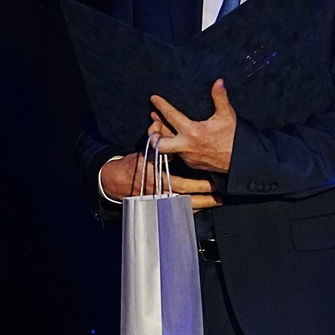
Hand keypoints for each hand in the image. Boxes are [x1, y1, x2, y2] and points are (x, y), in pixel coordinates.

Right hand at [100, 153, 223, 210]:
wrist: (115, 182)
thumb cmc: (131, 165)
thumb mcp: (142, 151)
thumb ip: (154, 141)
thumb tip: (160, 124)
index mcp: (154, 175)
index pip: (178, 180)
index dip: (195, 183)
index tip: (210, 178)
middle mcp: (157, 190)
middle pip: (184, 195)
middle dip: (203, 194)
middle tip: (218, 192)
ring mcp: (158, 200)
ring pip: (182, 205)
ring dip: (201, 204)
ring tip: (216, 201)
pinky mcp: (157, 206)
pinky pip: (176, 210)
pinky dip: (190, 210)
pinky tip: (203, 208)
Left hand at [150, 79, 235, 173]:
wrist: (240, 161)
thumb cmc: (233, 138)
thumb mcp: (227, 115)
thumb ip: (220, 97)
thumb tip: (218, 81)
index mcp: (193, 132)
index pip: (170, 116)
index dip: (161, 105)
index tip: (154, 98)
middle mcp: (186, 146)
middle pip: (158, 143)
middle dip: (153, 132)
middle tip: (154, 120)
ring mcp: (187, 157)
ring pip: (166, 149)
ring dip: (163, 138)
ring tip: (161, 126)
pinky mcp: (191, 164)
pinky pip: (177, 154)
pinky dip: (173, 146)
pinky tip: (175, 138)